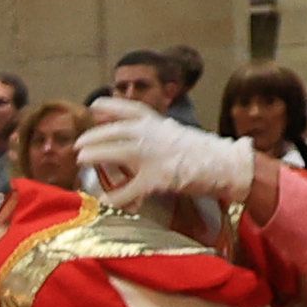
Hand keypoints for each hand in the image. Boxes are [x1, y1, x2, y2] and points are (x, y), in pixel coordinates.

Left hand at [76, 108, 259, 213]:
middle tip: (78, 145)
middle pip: (115, 131)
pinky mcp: (159, 177)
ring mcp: (155, 154)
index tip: (94, 107)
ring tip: (80, 160)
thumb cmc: (204, 152)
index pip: (130, 109)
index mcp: (159, 123)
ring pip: (116, 152)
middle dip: (94, 136)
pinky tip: (103, 199)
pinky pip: (130, 188)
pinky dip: (114, 195)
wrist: (227, 164)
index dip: (110, 106)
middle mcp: (154, 134)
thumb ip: (157, 134)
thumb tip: (137, 137)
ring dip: (95, 155)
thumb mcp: (177, 135)